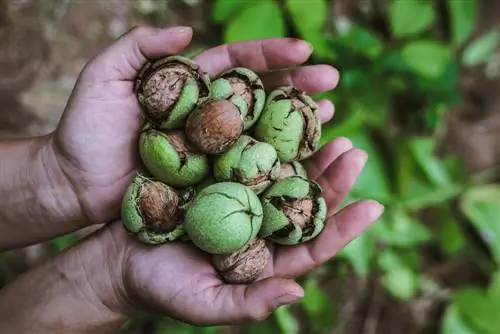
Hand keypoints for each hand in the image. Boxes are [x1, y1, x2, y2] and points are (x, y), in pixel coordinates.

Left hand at [50, 25, 341, 224]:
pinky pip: (247, 171)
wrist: (73, 183)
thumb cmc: (84, 129)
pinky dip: (275, 165)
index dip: (271, 55)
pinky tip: (303, 162)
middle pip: (260, 96)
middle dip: (297, 86)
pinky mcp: (210, 181)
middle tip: (332, 83)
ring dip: (296, 124)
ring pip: (262, 132)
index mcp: (191, 87)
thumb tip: (188, 30)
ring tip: (330, 116)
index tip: (304, 51)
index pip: (238, 64)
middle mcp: (209, 116)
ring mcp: (212, 149)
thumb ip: (140, 47)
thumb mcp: (103, 77)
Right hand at [112, 135, 382, 324]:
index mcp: (265, 258)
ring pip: (280, 172)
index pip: (313, 244)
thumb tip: (297, 294)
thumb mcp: (203, 303)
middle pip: (303, 202)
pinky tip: (278, 116)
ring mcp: (238, 198)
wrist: (116, 258)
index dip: (344, 227)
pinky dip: (263, 137)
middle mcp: (258, 225)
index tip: (374, 205)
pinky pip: (245, 154)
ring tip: (331, 126)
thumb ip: (249, 303)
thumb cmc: (160, 287)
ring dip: (305, 150)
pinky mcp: (214, 176)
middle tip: (355, 153)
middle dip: (331, 179)